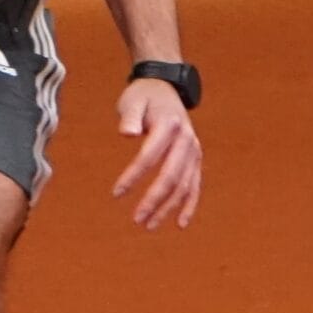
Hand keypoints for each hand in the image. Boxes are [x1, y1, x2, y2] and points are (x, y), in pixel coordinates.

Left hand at [112, 78, 201, 229]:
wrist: (165, 87)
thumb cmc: (143, 96)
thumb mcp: (132, 100)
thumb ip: (130, 117)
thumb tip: (127, 133)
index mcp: (169, 124)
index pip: (149, 155)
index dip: (133, 176)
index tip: (116, 193)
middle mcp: (186, 139)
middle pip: (171, 176)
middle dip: (154, 200)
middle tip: (137, 219)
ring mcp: (193, 150)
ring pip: (184, 185)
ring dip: (168, 208)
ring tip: (149, 225)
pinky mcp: (195, 159)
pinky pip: (195, 185)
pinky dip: (189, 205)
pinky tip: (180, 224)